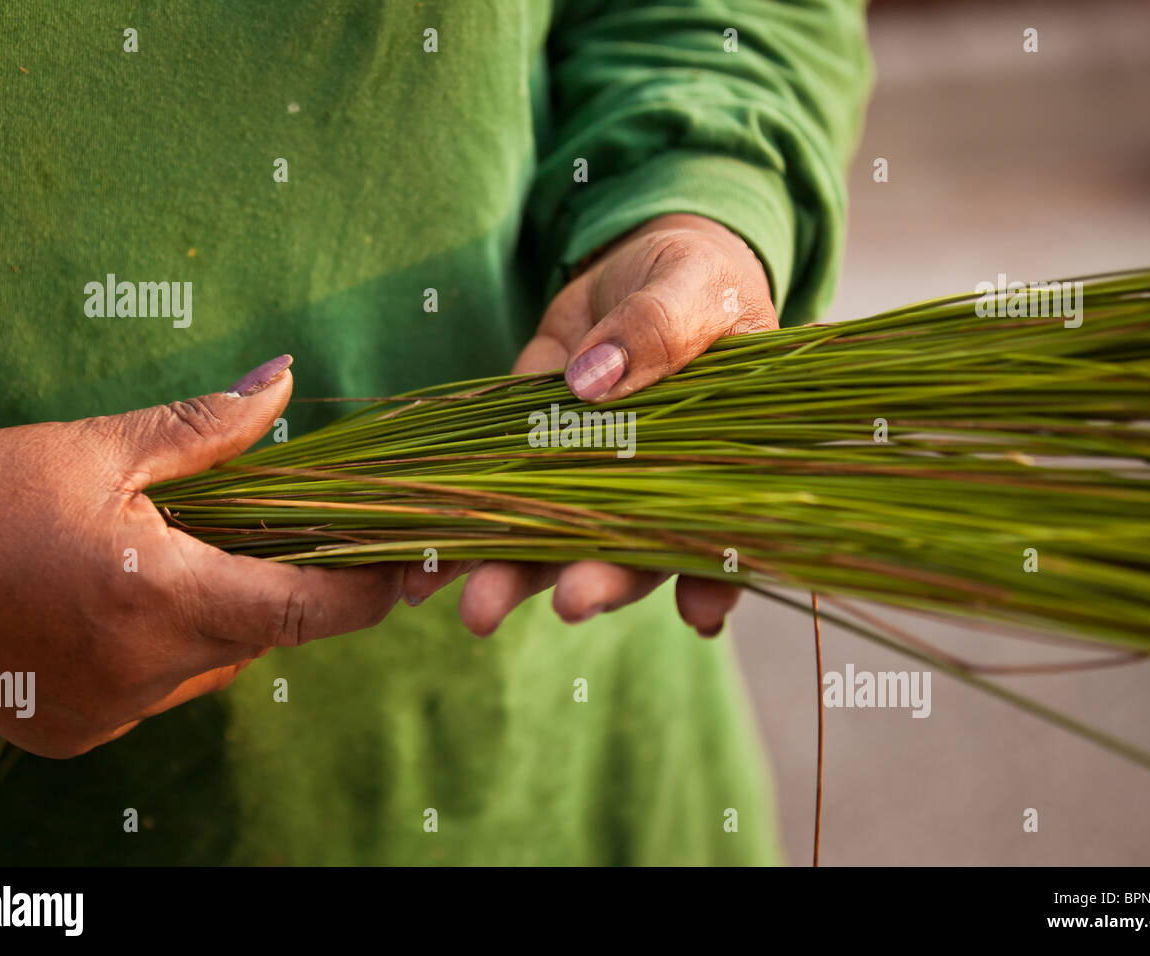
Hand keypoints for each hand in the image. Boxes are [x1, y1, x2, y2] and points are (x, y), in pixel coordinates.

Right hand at [0, 356, 406, 757]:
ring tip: (170, 553)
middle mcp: (144, 674)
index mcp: (160, 598)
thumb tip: (283, 380)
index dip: (366, 590)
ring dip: (216, 612)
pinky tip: (116, 599)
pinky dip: (163, 644)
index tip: (400, 564)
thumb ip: (207, 427)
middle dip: (274, 582)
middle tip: (255, 526)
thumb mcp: (96, 449)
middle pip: (263, 634)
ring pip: (213, 661)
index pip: (306, 612)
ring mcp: (110, 714)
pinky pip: (158, 688)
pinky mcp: (78, 733)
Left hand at [456, 213, 778, 636]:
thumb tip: (593, 380)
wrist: (638, 263)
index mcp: (719, 459)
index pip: (725, 525)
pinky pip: (493, 497)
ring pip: (554, 539)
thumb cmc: (697, 275)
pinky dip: (460, 535)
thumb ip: (658, 327)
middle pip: (631, 550)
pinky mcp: (527, 451)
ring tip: (477, 611)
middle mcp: (655, 487)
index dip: (715, 574)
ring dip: (517, 576)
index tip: (698, 614)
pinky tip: (425, 574)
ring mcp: (587, 476)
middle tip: (569, 604)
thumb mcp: (695, 285)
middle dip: (599, 581)